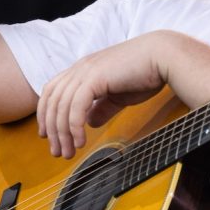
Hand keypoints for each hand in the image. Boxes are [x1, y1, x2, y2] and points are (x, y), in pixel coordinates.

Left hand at [37, 33, 166, 158]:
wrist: (163, 57)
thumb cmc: (146, 73)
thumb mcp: (119, 95)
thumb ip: (102, 107)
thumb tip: (90, 122)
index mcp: (84, 69)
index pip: (52, 92)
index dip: (46, 115)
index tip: (49, 136)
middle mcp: (80, 68)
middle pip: (52, 101)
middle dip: (52, 130)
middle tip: (58, 152)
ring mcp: (86, 71)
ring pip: (62, 107)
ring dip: (62, 133)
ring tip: (69, 152)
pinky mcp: (95, 77)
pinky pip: (76, 107)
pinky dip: (74, 127)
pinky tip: (81, 141)